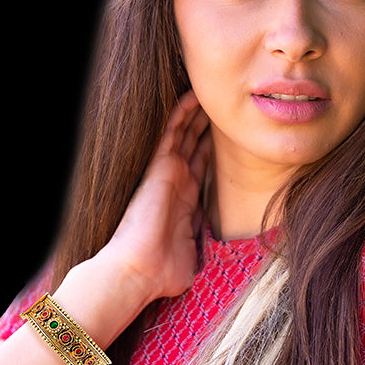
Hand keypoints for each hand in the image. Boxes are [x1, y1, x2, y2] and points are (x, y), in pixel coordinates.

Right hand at [101, 90, 211, 303]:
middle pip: (192, 146)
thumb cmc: (162, 271)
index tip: (224, 135)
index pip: (200, 168)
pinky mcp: (159, 168)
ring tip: (207, 93)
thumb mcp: (191, 255)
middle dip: (204, 126)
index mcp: (185, 202)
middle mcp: (176, 184)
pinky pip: (172, 133)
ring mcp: (167, 174)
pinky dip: (181, 114)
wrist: (140, 271)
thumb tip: (210, 246)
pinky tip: (191, 96)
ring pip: (183, 135)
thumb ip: (200, 242)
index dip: (209, 150)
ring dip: (195, 115)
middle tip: (218, 104)